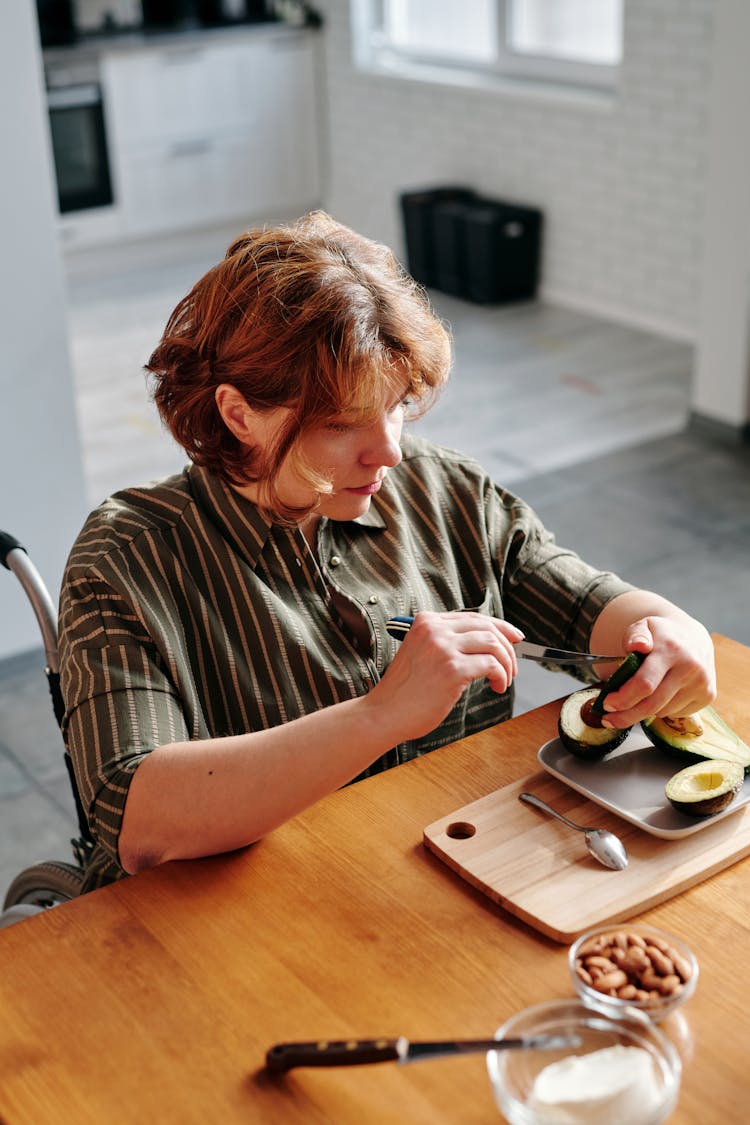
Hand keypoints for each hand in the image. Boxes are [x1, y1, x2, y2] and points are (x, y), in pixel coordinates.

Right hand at [371, 611, 522, 741]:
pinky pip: (492, 665)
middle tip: (514, 665)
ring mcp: (443, 648)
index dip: (499, 626)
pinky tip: (497, 687)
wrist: (384, 713)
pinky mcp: (452, 669)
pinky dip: (501, 676)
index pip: (472, 617)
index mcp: (426, 622)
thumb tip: (488, 642)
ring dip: (507, 663)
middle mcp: (434, 630)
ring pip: (493, 644)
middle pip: (486, 626)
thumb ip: (447, 643)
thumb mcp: (421, 654)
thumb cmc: (404, 691)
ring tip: (504, 679)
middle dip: (507, 646)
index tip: (514, 637)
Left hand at [600, 613, 716, 729]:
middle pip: (653, 704)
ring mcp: (702, 683)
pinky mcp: (708, 696)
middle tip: (610, 718)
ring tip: (637, 699)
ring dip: (644, 711)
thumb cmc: (662, 635)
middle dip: (627, 715)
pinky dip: (662, 710)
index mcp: (671, 649)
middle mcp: (690, 668)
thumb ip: (635, 635)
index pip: (645, 684)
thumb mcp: (644, 626)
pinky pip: (676, 714)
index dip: (623, 699)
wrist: (694, 637)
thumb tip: (637, 646)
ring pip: (663, 711)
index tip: (607, 703)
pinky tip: (660, 696)